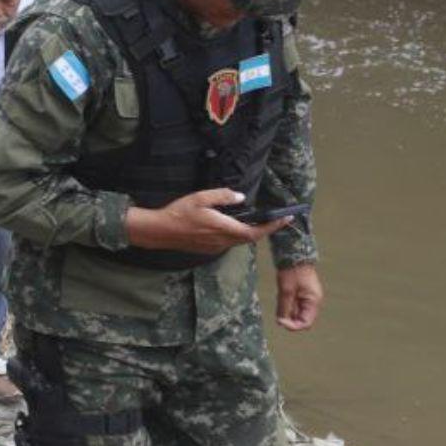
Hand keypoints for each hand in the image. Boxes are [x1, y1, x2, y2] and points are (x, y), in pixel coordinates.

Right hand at [124, 188, 291, 254]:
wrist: (160, 231)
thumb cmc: (179, 212)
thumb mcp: (200, 198)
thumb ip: (223, 196)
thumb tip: (241, 197)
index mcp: (223, 228)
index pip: (255, 231)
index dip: (272, 226)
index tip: (285, 219)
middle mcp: (223, 241)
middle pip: (250, 238)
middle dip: (264, 229)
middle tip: (275, 219)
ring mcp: (216, 247)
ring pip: (240, 241)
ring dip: (250, 232)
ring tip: (256, 221)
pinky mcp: (209, 249)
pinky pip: (229, 243)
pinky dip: (237, 235)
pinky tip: (231, 226)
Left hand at [276, 263, 322, 330]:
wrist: (293, 254)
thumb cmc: (292, 271)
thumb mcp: (286, 291)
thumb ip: (284, 308)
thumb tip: (280, 322)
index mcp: (313, 302)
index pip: (305, 323)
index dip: (292, 326)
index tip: (280, 321)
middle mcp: (312, 301)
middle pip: (300, 318)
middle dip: (288, 316)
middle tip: (279, 308)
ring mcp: (307, 297)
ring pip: (295, 311)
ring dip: (286, 309)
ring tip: (281, 296)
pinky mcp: (301, 292)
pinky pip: (293, 303)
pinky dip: (286, 303)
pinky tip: (281, 294)